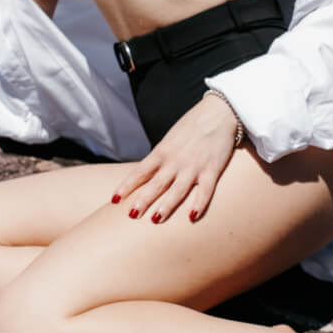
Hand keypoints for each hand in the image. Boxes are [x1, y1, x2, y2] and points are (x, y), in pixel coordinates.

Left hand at [113, 92, 241, 222]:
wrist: (219, 112)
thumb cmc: (193, 126)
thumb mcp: (170, 139)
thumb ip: (161, 157)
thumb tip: (147, 174)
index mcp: (162, 152)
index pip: (140, 172)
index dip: (126, 186)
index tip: (114, 200)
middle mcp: (175, 160)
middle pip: (156, 183)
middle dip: (143, 200)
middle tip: (131, 215)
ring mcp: (194, 166)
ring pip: (178, 189)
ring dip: (166, 205)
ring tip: (156, 219)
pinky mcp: (212, 169)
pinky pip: (205, 190)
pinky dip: (199, 203)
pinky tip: (192, 216)